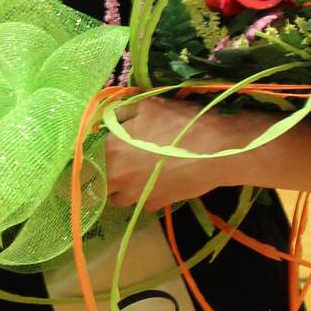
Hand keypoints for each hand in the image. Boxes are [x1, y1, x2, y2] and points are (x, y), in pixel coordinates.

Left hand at [105, 97, 250, 209]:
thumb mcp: (149, 106)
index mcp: (112, 148)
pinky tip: (161, 182)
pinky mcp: (154, 204)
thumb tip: (111, 118)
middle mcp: (117, 175)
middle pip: (103, 179)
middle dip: (112, 171)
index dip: (105, 148)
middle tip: (129, 160)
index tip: (116, 145)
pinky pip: (143, 202)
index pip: (94, 152)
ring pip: (119, 196)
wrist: (216, 151)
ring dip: (126, 188)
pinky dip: (148, 194)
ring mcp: (135, 193)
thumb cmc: (181, 124)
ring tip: (142, 175)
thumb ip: (123, 112)